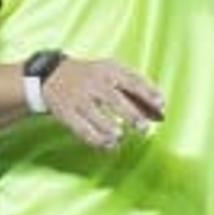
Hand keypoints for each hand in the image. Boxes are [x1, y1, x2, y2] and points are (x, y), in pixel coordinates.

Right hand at [42, 57, 166, 151]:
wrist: (52, 75)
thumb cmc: (92, 76)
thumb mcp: (111, 71)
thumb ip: (134, 88)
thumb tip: (159, 110)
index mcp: (109, 70)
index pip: (132, 80)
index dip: (148, 93)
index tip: (161, 105)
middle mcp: (94, 83)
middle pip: (114, 99)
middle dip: (131, 115)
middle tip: (144, 128)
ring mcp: (79, 98)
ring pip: (96, 116)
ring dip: (110, 128)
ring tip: (120, 136)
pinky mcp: (67, 113)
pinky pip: (82, 129)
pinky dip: (96, 139)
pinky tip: (108, 144)